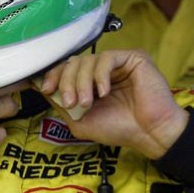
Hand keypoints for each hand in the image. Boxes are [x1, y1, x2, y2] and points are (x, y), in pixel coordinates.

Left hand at [38, 50, 188, 158]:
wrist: (150, 134)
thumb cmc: (120, 129)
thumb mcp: (81, 121)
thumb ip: (62, 105)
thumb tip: (43, 88)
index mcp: (91, 82)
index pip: (67, 69)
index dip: (54, 76)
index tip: (47, 89)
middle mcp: (103, 70)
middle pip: (74, 62)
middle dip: (67, 82)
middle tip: (71, 102)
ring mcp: (118, 63)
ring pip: (88, 60)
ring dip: (82, 82)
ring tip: (87, 102)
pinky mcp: (133, 58)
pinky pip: (107, 58)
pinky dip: (100, 75)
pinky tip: (104, 91)